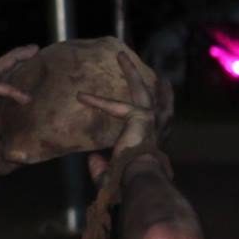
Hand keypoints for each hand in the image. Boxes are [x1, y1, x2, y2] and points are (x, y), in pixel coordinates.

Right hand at [0, 44, 34, 178]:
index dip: (22, 84)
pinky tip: (25, 98)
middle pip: (3, 75)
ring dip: (14, 59)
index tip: (41, 78)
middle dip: (18, 62)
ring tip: (33, 50)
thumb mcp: (5, 160)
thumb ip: (20, 154)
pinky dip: (11, 90)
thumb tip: (38, 155)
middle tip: (35, 52)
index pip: (7, 94)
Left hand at [81, 48, 168, 181]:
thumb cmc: (129, 182)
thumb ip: (101, 167)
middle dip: (157, 86)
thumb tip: (92, 159)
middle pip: (157, 100)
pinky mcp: (142, 117)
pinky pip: (115, 106)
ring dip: (131, 72)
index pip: (148, 123)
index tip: (140, 113)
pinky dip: (98, 102)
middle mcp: (157, 128)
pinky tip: (81, 97)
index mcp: (151, 140)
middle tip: (157, 74)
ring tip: (121, 56)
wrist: (140, 178)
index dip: (142, 116)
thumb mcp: (112, 175)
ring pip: (142, 90)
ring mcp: (152, 120)